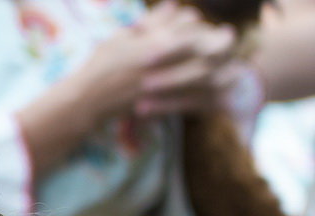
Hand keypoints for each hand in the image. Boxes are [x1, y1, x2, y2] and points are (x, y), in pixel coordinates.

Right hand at [75, 1, 237, 118]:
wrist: (88, 100)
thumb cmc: (100, 65)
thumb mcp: (122, 37)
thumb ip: (152, 23)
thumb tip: (173, 5)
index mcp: (157, 41)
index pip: (191, 24)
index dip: (199, 23)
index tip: (203, 24)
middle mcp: (167, 62)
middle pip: (208, 48)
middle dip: (223, 42)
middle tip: (230, 38)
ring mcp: (168, 84)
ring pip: (208, 74)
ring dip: (222, 68)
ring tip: (231, 64)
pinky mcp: (165, 102)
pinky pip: (196, 98)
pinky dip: (210, 94)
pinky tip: (216, 90)